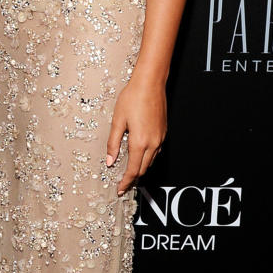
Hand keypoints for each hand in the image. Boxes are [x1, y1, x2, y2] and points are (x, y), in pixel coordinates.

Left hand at [105, 75, 165, 195]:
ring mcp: (160, 138)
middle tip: (122, 183)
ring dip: (140, 168)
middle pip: (143, 169)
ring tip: (129, 171)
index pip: (132, 170)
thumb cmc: (133, 98)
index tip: (120, 189)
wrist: (150, 83)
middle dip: (133, 178)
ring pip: (150, 161)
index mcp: (140, 142)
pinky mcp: (163, 132)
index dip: (126, 182)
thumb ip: (113, 143)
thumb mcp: (117, 121)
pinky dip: (147, 158)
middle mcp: (153, 143)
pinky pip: (155, 151)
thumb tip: (109, 161)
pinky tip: (139, 154)